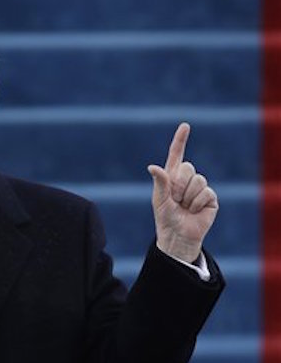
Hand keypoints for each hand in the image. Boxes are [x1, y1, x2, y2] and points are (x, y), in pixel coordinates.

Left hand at [148, 123, 218, 262]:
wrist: (178, 237)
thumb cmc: (166, 219)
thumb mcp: (160, 200)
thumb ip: (160, 182)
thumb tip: (152, 166)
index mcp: (172, 178)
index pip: (177, 155)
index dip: (180, 140)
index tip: (185, 126)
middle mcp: (187, 180)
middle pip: (188, 167)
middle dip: (179, 185)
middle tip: (175, 200)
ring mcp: (200, 188)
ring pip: (198, 180)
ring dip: (187, 197)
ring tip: (184, 207)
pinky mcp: (210, 198)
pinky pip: (206, 192)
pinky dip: (197, 203)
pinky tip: (194, 211)